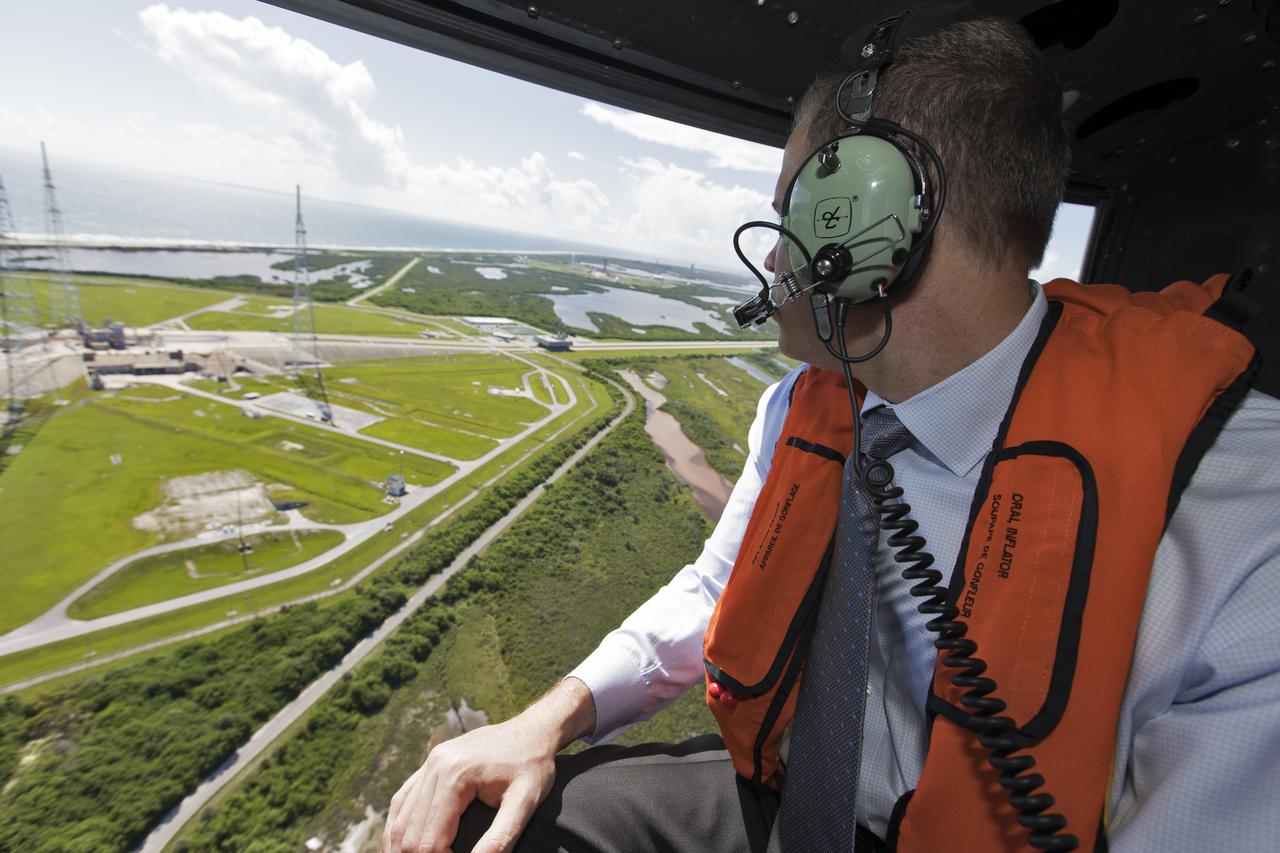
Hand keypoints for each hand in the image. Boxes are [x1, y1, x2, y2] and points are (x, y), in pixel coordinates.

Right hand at [383, 678, 595, 852]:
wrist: (533, 730)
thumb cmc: (533, 765)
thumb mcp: (526, 802)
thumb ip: (502, 837)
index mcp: (455, 775)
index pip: (431, 838)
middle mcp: (435, 766)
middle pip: (410, 830)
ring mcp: (430, 762)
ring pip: (401, 816)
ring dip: (401, 846)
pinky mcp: (431, 763)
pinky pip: (404, 798)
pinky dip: (399, 825)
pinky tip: (401, 843)